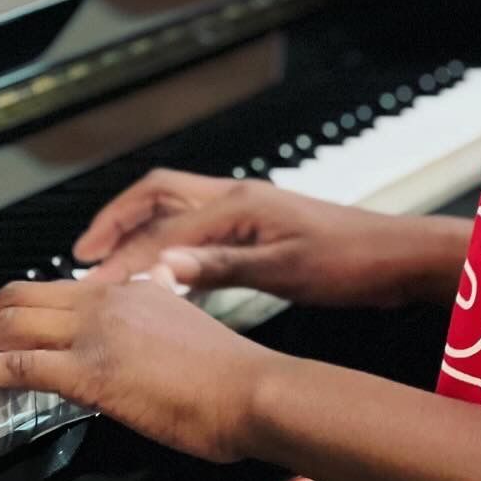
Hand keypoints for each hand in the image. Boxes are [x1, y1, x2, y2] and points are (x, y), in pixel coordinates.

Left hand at [0, 276, 268, 461]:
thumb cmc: (229, 376)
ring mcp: (99, 332)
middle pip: (22, 297)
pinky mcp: (92, 369)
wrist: (251, 388)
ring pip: (11, 323)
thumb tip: (139, 333)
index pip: (56, 290)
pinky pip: (18, 364)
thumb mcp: (184, 335)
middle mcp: (111, 300)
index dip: (11, 306)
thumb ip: (153, 326)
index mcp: (133, 291)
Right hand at [74, 168, 447, 306]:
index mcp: (241, 204)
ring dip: (140, 227)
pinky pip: (198, 223)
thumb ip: (222, 266)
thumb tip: (163, 267)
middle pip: (160, 193)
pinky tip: (162, 267)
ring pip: (177, 205)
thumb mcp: (284, 269)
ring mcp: (250, 209)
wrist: (397, 256)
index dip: (123, 259)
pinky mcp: (260, 226)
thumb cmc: (352, 260)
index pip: (163, 228)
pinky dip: (169, 239)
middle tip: (82, 254)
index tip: (91, 287)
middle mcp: (240, 197)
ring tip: (109, 260)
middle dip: (117, 219)